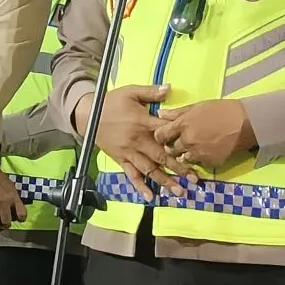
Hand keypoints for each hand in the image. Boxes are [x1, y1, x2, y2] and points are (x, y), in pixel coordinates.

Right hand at [0, 168, 26, 230]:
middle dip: (6, 223)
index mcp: (13, 196)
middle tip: (4, 221)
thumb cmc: (0, 178)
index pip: (21, 213)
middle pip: (6, 221)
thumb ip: (14, 198)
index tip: (19, 218)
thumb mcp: (11, 186)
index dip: (21, 218)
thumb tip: (17, 209)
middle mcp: (4, 201)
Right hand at [76, 85, 192, 200]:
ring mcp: (130, 152)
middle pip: (161, 156)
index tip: (195, 148)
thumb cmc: (112, 103)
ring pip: (150, 169)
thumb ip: (150, 92)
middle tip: (194, 179)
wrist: (89, 116)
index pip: (165, 133)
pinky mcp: (121, 160)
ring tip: (179, 191)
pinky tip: (150, 196)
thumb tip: (170, 88)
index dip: (180, 140)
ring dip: (165, 181)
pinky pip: (132, 175)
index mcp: (143, 122)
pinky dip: (140, 186)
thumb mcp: (130, 91)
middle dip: (179, 168)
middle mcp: (138, 140)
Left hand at [154, 99, 255, 170]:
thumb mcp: (197, 106)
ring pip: (183, 158)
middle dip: (172, 146)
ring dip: (185, 154)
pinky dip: (199, 159)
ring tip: (193, 147)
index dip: (160, 136)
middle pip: (170, 149)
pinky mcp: (210, 162)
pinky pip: (198, 163)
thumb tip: (160, 114)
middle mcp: (188, 141)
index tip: (164, 135)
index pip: (160, 135)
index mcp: (183, 125)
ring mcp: (198, 153)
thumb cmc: (221, 110)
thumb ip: (177, 112)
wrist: (246, 123)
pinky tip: (206, 151)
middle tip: (179, 141)